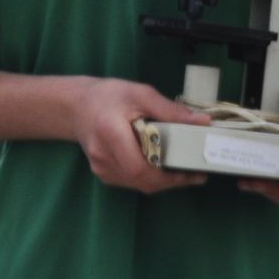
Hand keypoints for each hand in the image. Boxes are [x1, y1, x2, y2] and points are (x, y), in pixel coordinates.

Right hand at [74, 78, 210, 193]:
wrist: (77, 107)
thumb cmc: (109, 96)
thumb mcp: (141, 94)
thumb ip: (170, 110)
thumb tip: (201, 122)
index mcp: (111, 133)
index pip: (139, 167)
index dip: (166, 175)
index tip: (190, 171)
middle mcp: (103, 157)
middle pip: (141, 181)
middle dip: (171, 181)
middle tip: (196, 174)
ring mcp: (101, 169)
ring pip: (138, 184)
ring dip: (163, 182)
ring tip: (187, 171)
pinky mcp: (104, 174)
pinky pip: (131, 181)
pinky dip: (150, 178)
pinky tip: (165, 169)